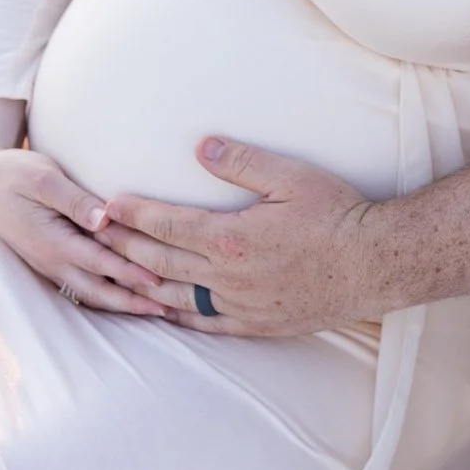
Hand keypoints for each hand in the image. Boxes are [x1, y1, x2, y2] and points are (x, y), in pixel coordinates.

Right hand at [0, 98, 165, 316]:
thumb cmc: (15, 173)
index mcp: (52, 241)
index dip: (129, 273)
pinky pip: (81, 285)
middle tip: (166, 309)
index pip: (98, 263)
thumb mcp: (43, 177)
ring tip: (155, 309)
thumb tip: (103, 217)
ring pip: (89, 293)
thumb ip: (74, 199)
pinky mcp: (51, 260)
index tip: (158, 279)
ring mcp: (49, 264)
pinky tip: (127, 297)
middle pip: (97, 290)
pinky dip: (106, 295)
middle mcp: (51, 260)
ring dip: (121, 303)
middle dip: (131, 302)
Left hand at [96, 136, 379, 335]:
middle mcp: (227, 276)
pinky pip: (204, 322)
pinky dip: (176, 315)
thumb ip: (243, 162)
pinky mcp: (256, 323)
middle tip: (95, 234)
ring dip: (141, 282)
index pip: (166, 224)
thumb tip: (201, 146)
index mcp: (231, 237)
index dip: (133, 214)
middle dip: (123, 246)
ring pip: (174, 296)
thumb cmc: (337, 215)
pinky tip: (163, 308)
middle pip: (159, 262)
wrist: (373, 264)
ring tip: (116, 271)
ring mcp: (239, 304)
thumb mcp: (293, 176)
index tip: (107, 204)